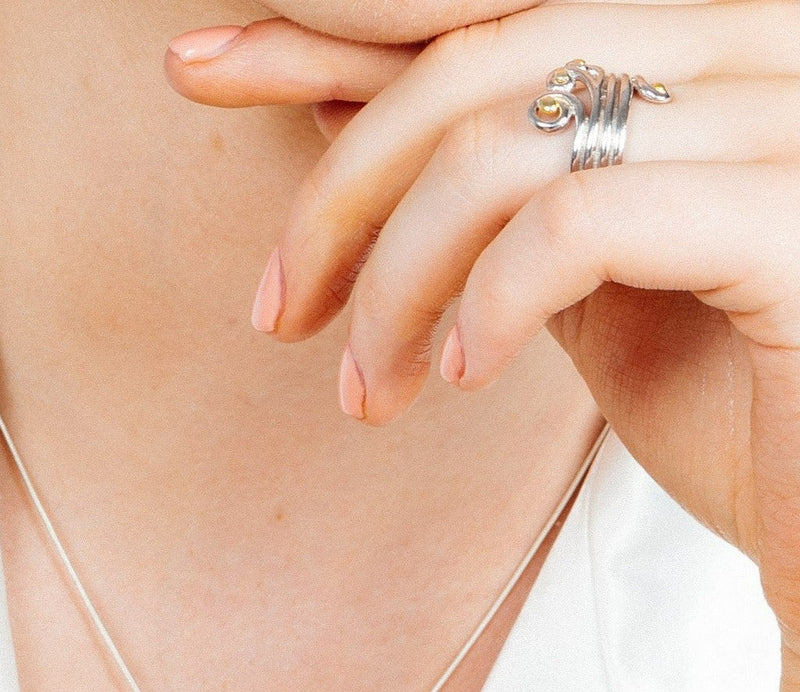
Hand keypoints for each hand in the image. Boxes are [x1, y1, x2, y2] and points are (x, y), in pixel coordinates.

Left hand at [168, 1, 799, 622]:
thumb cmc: (724, 399)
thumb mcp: (573, 277)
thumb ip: (478, 185)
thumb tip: (337, 102)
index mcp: (698, 44)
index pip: (479, 15)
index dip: (327, 31)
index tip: (205, 69)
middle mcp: (760, 39)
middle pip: (473, 66)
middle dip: (339, 195)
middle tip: (277, 312)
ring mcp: (789, 116)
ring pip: (505, 146)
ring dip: (396, 281)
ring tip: (369, 391)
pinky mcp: (795, 218)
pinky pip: (576, 224)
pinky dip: (487, 303)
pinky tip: (461, 374)